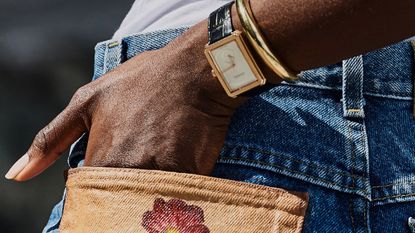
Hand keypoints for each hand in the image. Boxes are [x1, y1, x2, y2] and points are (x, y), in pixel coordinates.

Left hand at [5, 21, 246, 180]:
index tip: (111, 172)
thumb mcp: (87, 101)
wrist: (192, 71)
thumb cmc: (140, 82)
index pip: (90, 199)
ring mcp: (161, 177)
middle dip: (125, 190)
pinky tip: (176, 160)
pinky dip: (174, 185)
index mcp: (100, 163)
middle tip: (139, 161)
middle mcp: (129, 176)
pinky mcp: (190, 175)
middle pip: (121, 203)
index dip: (99, 189)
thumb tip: (17, 176)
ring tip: (158, 158)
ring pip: (149, 200)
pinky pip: (178, 193)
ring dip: (150, 189)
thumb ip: (50, 140)